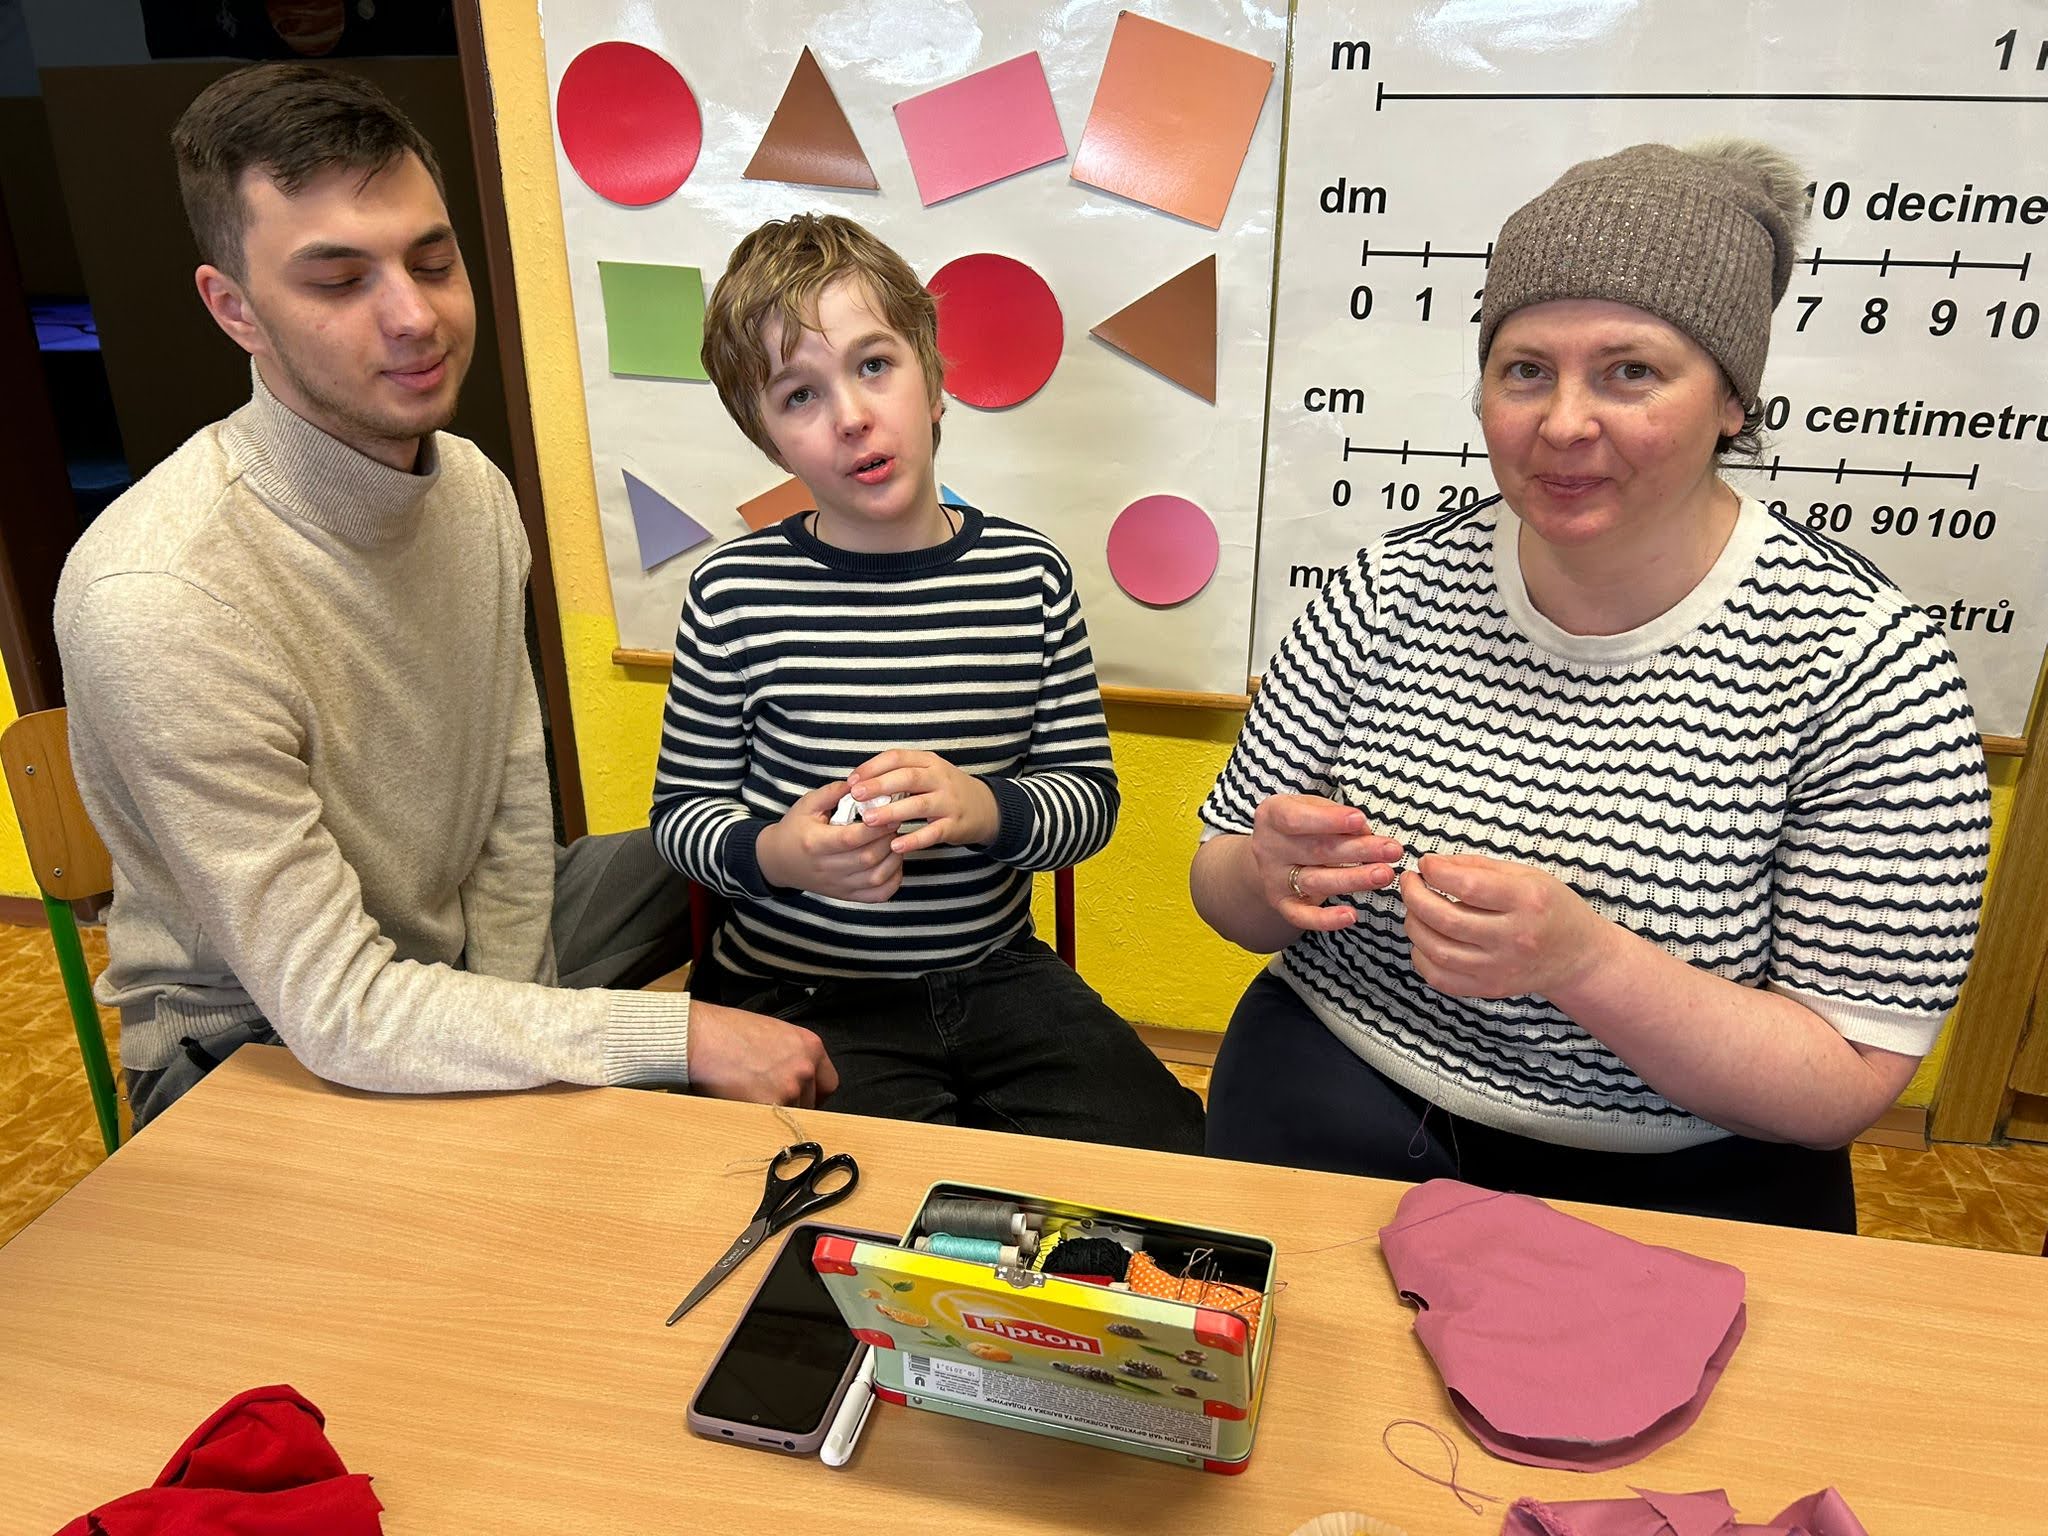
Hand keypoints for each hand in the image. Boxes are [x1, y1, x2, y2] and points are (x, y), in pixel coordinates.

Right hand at [685, 1001, 838, 1107]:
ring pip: (793, 1117)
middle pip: (811, 1103)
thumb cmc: (727, 1031)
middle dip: (792, 1105)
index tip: (800, 1099)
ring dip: (776, 1116)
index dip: (813, 1094)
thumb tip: (796, 1078)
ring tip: (750, 1100)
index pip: (828, 1084)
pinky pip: (774, 1125)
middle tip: (767, 1100)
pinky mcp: (771, 1105)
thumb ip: (792, 1056)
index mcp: (810, 1046)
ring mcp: (790, 1088)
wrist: (700, 1036)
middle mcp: (806, 1067)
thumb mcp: (773, 1034)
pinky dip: (761, 1122)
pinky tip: (744, 1107)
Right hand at [756, 780, 902, 901]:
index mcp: (816, 843)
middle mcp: (827, 868)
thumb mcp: (807, 804)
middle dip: (888, 839)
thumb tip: (860, 783)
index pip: (851, 838)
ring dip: (894, 858)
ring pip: (876, 878)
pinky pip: (877, 895)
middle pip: (867, 858)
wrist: (778, 861)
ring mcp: (838, 885)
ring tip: (895, 840)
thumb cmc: (795, 830)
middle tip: (895, 822)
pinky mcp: (846, 895)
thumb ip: (833, 792)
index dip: (875, 826)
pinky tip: (893, 863)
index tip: (890, 812)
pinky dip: (892, 881)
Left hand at [847, 750, 999, 853]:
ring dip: (892, 811)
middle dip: (879, 786)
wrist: (985, 807)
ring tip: (869, 820)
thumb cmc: (945, 790)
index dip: (872, 767)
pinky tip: (895, 845)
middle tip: (857, 796)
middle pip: (907, 777)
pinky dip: (914, 839)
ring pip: (918, 805)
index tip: (852, 780)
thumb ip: (898, 776)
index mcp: (928, 761)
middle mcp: (940, 778)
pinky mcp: (955, 825)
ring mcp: (949, 802)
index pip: (897, 757)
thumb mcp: (926, 773)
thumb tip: (859, 784)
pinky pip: (933, 833)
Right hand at [1248, 794, 1403, 932]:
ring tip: (1384, 874)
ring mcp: (1274, 879)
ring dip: (1354, 879)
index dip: (1329, 820)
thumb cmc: (1302, 824)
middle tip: (1391, 850)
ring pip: (1316, 881)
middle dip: (1359, 850)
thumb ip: (1335, 815)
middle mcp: (1269, 848)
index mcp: (1272, 815)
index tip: (1360, 821)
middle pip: (1316, 851)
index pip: (1297, 818)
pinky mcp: (1282, 904)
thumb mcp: (1312, 807)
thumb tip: (1364, 832)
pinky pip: (1302, 916)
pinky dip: (1326, 919)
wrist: (1274, 854)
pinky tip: (1351, 915)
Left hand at [1400, 852, 1612, 999]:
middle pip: (1446, 919)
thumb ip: (1478, 867)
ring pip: (1437, 950)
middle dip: (1415, 896)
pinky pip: (1441, 978)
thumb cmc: (1551, 909)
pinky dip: (1421, 957)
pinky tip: (1424, 940)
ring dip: (1414, 925)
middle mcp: (1514, 938)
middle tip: (1410, 883)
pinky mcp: (1490, 988)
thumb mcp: (1526, 875)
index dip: (1436, 872)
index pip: (1468, 886)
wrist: (1578, 957)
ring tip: (1415, 910)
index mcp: (1527, 901)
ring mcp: (1501, 968)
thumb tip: (1433, 864)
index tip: (1426, 864)